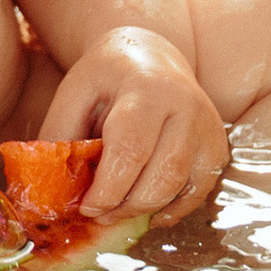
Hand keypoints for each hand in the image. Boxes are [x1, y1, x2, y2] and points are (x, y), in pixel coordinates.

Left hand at [42, 29, 226, 226]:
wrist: (150, 56)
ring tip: (118, 210)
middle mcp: (185, 105)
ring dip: (147, 210)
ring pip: (183, 188)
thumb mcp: (73, 95)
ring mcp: (207, 127)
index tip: (87, 207)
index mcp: (145, 87)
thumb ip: (61, 139)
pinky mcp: (217, 147)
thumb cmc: (105, 79)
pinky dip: (171, 209)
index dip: (108, 188)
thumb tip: (53, 193)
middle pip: (162, 175)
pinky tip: (146, 207)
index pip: (131, 149)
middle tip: (100, 215)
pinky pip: (198, 192)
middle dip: (127, 206)